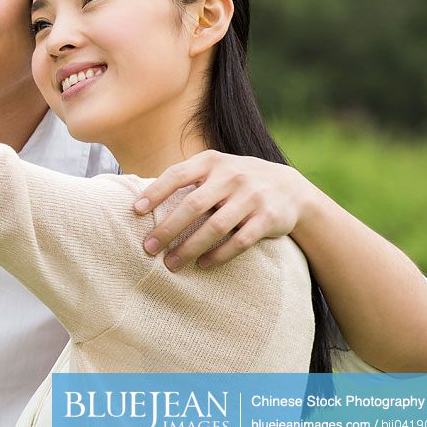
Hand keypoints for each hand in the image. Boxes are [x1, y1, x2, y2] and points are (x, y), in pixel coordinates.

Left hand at [133, 150, 310, 270]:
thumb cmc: (236, 181)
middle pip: (193, 205)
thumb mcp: (215, 169)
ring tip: (171, 264)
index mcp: (212, 162)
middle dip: (168, 229)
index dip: (155, 192)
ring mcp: (252, 197)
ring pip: (216, 227)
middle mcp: (232, 176)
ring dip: (190, 248)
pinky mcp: (269, 218)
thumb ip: (187, 179)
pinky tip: (203, 264)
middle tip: (148, 249)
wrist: (290, 188)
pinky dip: (219, 255)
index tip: (136, 211)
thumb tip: (141, 201)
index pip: (178, 174)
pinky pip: (240, 241)